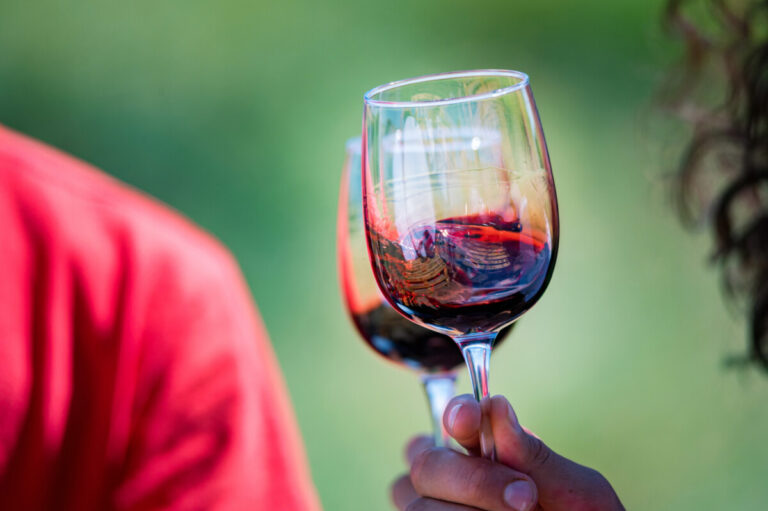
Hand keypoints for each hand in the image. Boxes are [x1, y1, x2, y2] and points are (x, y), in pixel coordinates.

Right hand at [391, 395, 623, 510]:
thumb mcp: (577, 493)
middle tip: (525, 498)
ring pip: (419, 505)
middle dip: (474, 479)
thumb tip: (495, 407)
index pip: (451, 420)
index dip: (456, 413)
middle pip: (427, 465)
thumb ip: (535, 455)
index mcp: (485, 454)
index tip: (471, 416)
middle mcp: (451, 482)